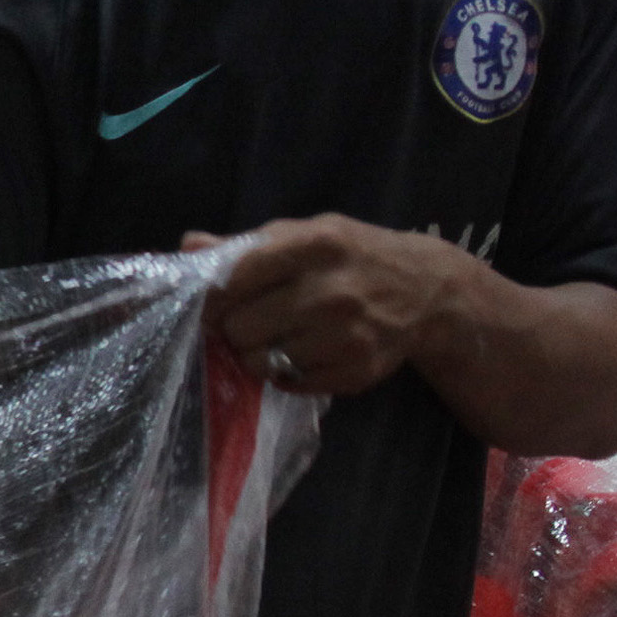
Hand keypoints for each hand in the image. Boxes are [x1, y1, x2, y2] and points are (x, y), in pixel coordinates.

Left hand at [188, 217, 480, 394]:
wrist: (428, 290)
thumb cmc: (351, 256)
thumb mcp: (305, 234)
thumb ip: (245, 244)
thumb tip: (189, 246)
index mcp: (314, 245)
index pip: (233, 279)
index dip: (211, 297)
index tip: (212, 302)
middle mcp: (331, 290)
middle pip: (238, 327)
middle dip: (232, 327)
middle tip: (247, 321)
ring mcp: (346, 334)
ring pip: (258, 360)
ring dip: (255, 353)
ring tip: (275, 336)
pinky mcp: (355, 370)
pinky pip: (289, 382)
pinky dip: (285, 372)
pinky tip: (303, 351)